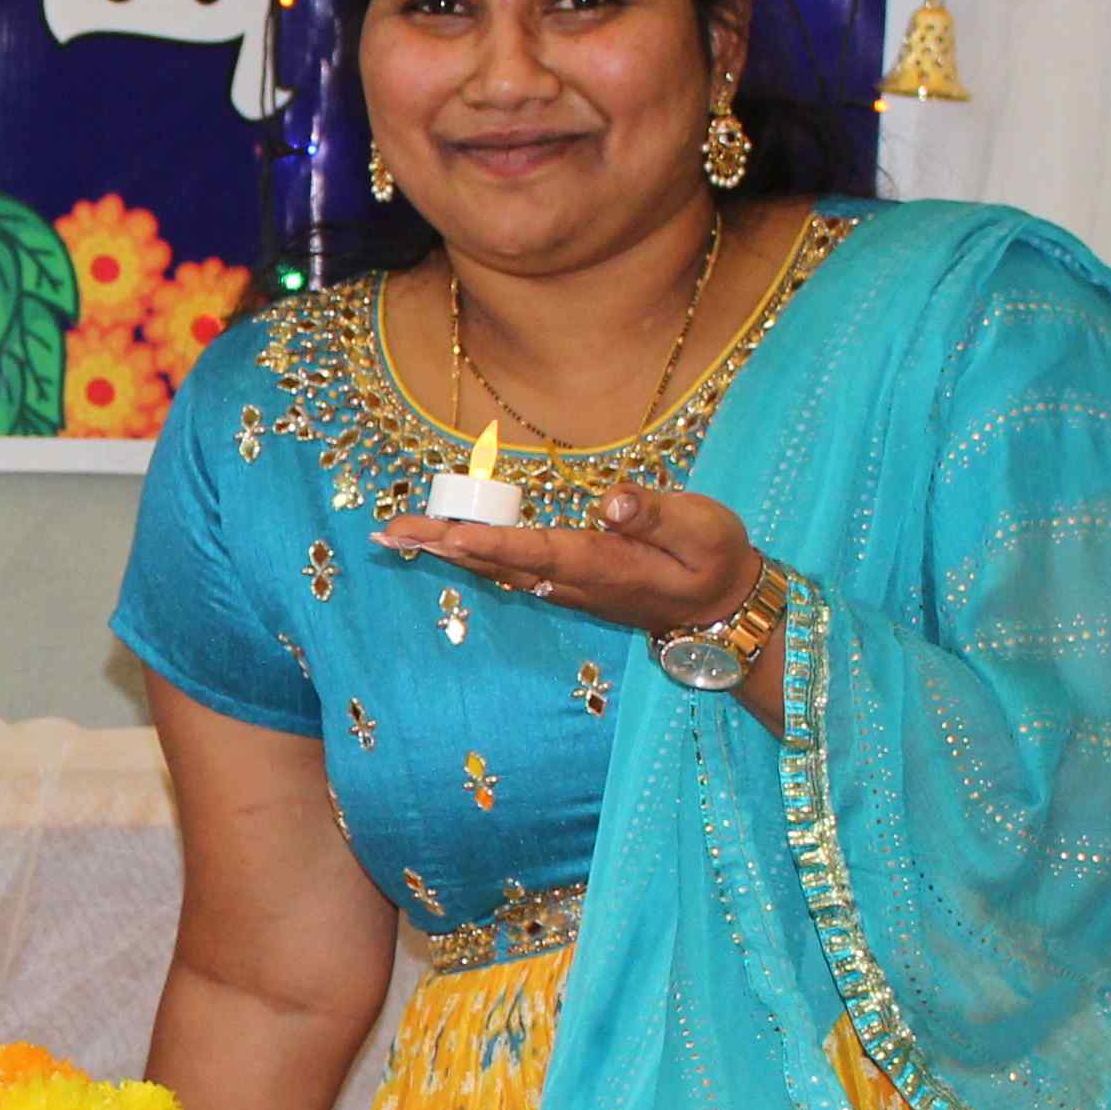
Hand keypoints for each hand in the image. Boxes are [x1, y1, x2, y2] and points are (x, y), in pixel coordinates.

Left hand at [373, 482, 754, 640]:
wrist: (721, 609)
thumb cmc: (716, 560)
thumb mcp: (705, 530)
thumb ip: (659, 515)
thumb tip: (614, 499)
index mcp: (604, 565)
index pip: (539, 551)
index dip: (493, 544)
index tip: (449, 536)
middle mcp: (573, 582)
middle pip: (497, 564)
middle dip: (442, 547)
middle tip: (389, 532)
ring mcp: (565, 587)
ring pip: (495, 569)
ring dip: (445, 553)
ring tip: (397, 536)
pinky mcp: (565, 583)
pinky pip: (506, 569)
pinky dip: (468, 555)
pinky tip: (442, 545)